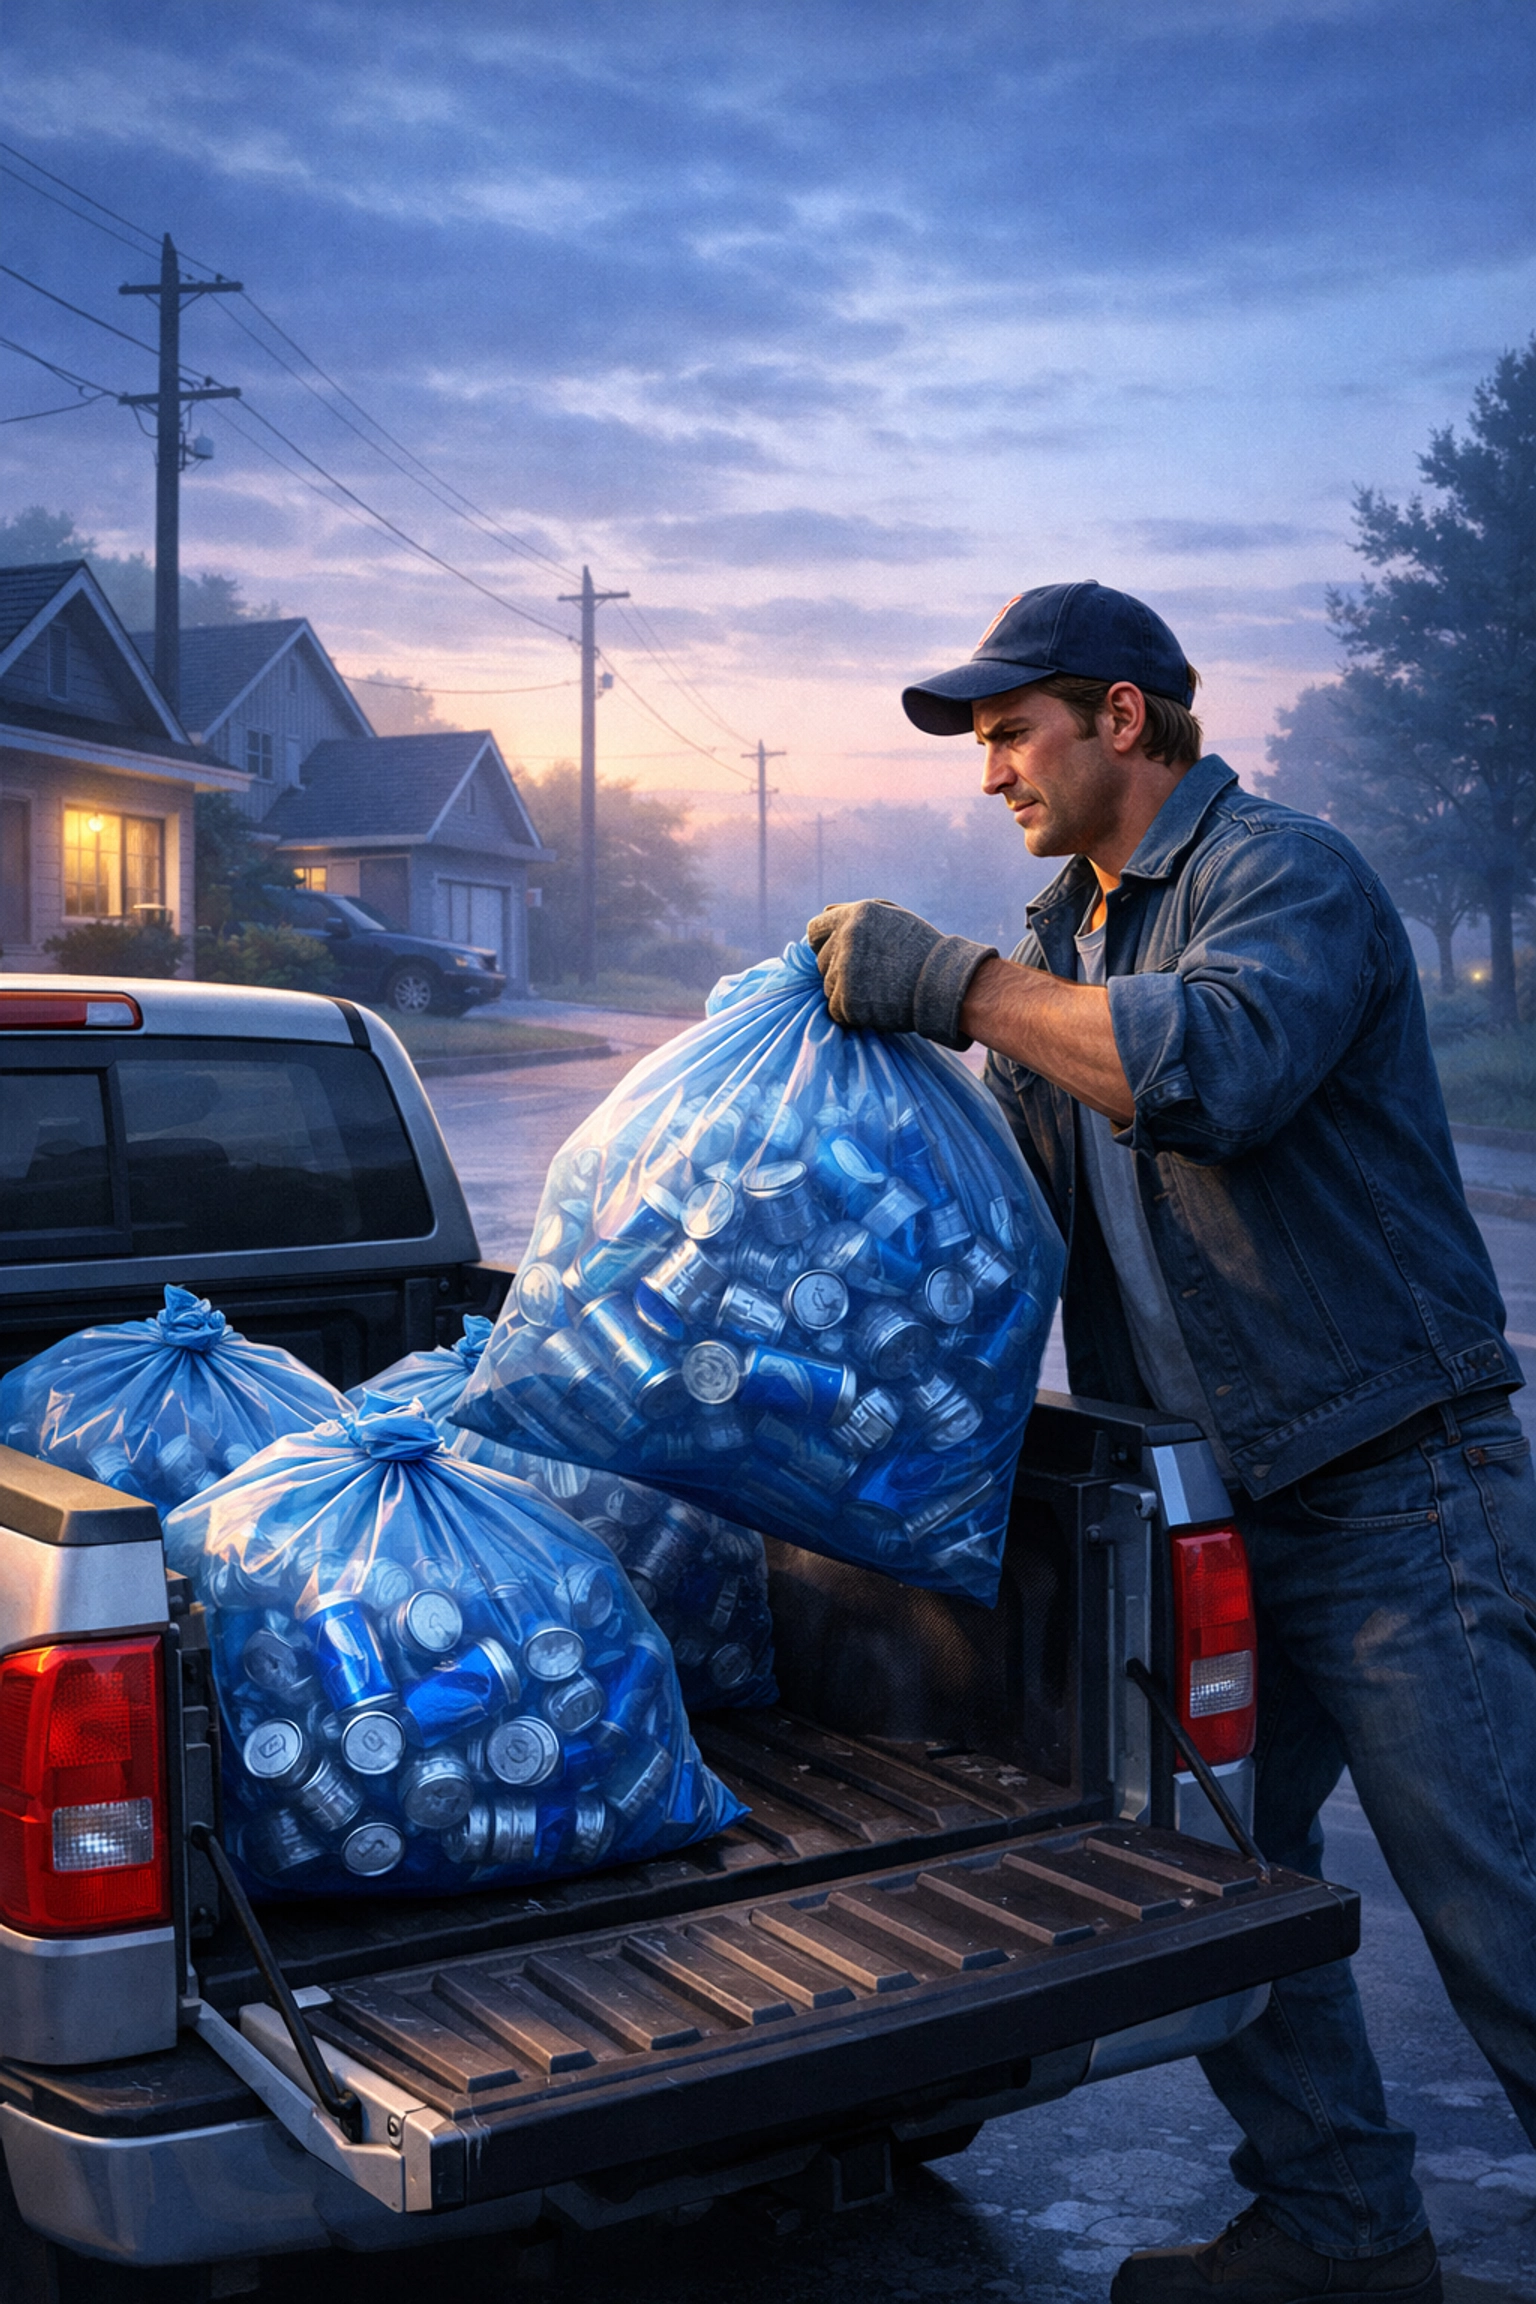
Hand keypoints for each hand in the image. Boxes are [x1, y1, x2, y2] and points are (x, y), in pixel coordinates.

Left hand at [806, 899, 996, 1046]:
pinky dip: (851, 1012)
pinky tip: (875, 1004)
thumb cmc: (920, 948)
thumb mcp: (890, 916)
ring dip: (847, 991)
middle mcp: (845, 940)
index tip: (839, 953)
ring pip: (828, 987)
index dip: (823, 943)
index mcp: (855, 915)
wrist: (943, 983)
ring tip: (878, 988)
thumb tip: (824, 910)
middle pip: (822, 962)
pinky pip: (835, 1009)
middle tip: (872, 974)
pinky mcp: (847, 1001)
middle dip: (840, 969)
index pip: (814, 930)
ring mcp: (844, 971)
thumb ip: (854, 912)